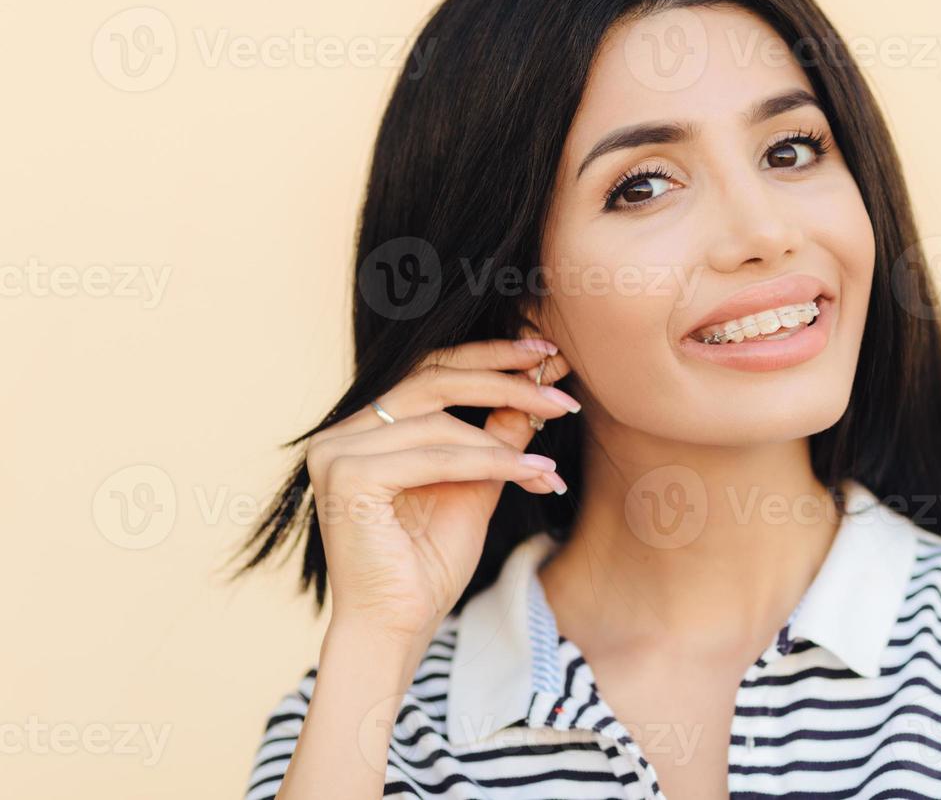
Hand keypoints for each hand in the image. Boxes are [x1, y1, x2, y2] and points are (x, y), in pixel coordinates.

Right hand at [304, 338, 575, 645]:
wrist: (398, 627)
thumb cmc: (428, 564)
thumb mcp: (476, 486)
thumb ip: (496, 437)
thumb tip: (537, 388)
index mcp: (365, 429)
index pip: (430, 372)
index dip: (490, 356)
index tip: (548, 353)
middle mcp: (342, 432)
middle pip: (433, 379)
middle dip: (505, 378)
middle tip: (562, 387)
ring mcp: (338, 451)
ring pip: (440, 421)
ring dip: (507, 437)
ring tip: (553, 459)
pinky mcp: (348, 476)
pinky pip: (436, 455)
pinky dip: (490, 461)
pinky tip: (533, 473)